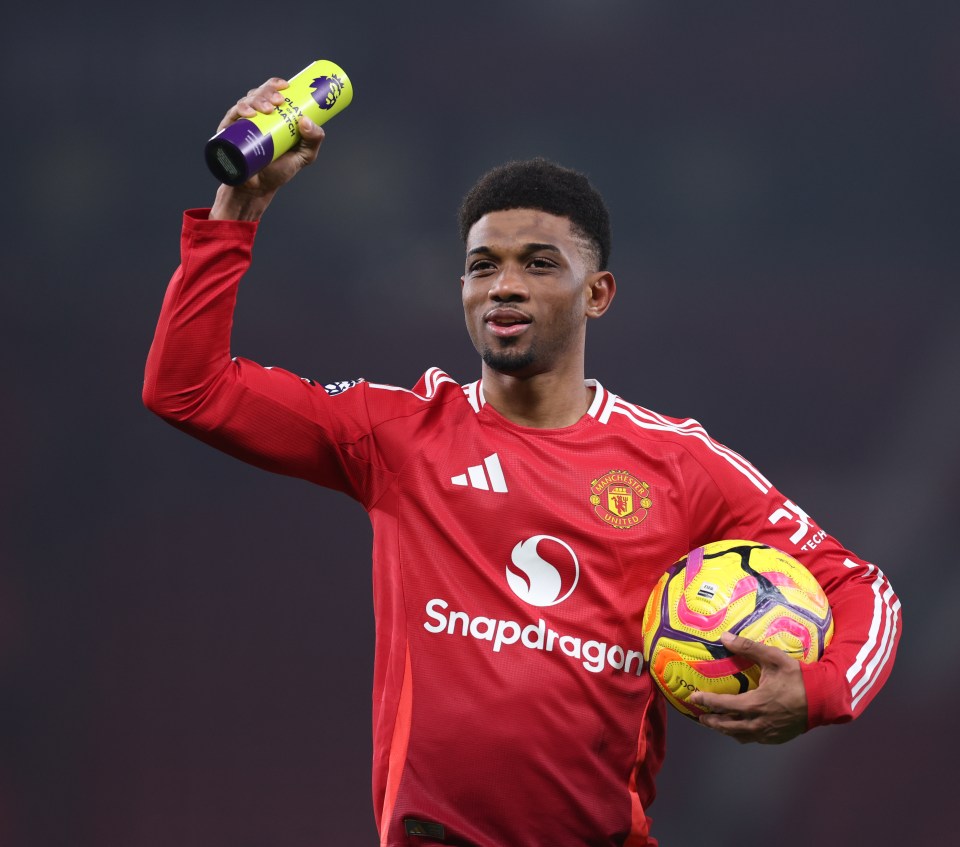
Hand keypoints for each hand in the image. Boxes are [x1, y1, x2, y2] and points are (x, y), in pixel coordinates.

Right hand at [210, 77, 325, 220]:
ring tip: (268, 109)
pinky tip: (249, 114)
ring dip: (257, 100)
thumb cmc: (280, 170)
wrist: (258, 189)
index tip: (286, 86)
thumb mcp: (304, 156)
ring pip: (246, 101)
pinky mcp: (228, 133)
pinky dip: (239, 111)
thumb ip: (314, 140)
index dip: (276, 84)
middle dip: (268, 91)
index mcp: (272, 116)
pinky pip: (231, 116)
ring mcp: (241, 123)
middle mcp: (256, 116)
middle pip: (259, 93)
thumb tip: (306, 121)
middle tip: (279, 101)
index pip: (272, 92)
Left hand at [688, 632, 807, 744]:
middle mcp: (758, 722)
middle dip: (711, 721)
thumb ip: (748, 647)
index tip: (693, 698)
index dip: (705, 702)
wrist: (823, 699)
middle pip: (727, 726)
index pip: (722, 705)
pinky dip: (741, 734)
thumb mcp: (773, 658)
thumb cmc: (798, 678)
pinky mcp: (777, 738)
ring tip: (715, 723)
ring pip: (739, 735)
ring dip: (725, 730)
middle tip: (700, 716)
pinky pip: (753, 739)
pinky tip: (739, 728)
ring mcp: (768, 733)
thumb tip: (724, 637)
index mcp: (755, 704)